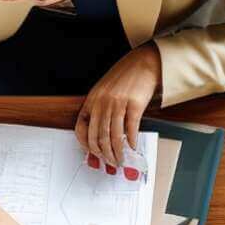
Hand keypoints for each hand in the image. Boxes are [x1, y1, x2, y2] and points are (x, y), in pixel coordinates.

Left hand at [75, 43, 159, 168]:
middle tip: (109, 161)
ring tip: (121, 159)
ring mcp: (118, 103)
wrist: (143, 62)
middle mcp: (103, 103)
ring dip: (117, 152)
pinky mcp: (135, 104)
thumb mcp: (103, 90)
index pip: (81, 128)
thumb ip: (99, 108)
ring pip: (114, 136)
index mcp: (92, 100)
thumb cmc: (124, 77)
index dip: (86, 145)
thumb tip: (99, 133)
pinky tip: (132, 147)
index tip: (93, 154)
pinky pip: (131, 128)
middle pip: (99, 136)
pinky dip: (131, 141)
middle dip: (104, 154)